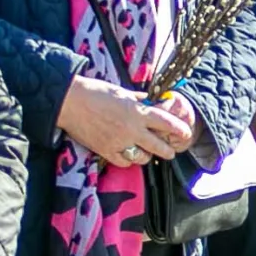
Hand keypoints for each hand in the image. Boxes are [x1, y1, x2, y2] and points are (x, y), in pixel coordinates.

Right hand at [59, 76, 196, 168]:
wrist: (70, 101)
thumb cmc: (96, 92)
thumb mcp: (122, 92)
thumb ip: (139, 100)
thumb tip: (151, 101)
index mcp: (137, 112)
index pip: (166, 123)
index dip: (180, 130)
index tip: (186, 134)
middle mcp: (131, 129)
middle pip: (158, 146)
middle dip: (168, 151)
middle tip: (171, 151)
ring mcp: (119, 142)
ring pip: (142, 158)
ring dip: (147, 156)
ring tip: (147, 152)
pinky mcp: (105, 151)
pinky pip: (124, 163)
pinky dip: (128, 160)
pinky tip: (128, 155)